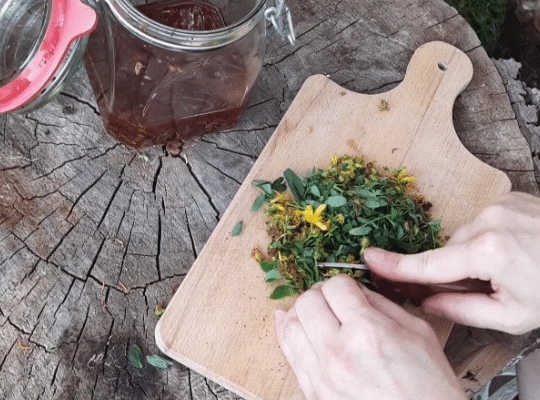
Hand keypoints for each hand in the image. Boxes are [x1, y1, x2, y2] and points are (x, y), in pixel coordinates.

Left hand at [275, 275, 466, 399]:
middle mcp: (338, 352)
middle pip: (307, 301)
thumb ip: (382, 304)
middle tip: (332, 299)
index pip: (335, 287)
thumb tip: (356, 290)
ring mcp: (322, 375)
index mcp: (368, 331)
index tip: (349, 290)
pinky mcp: (314, 391)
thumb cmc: (428, 386)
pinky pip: (288, 353)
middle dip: (320, 293)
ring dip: (302, 311)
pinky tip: (287, 321)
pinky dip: (286, 332)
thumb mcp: (418, 333)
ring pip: (291, 325)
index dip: (343, 283)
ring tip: (316, 312)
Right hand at [364, 191, 539, 334]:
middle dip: (457, 269)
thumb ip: (461, 309)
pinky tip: (514, 247)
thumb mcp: (513, 315)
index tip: (370, 259)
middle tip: (486, 285)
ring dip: (475, 252)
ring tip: (509, 265)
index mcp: (487, 253)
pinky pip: (483, 220)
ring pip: (466, 235)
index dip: (396, 266)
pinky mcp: (509, 197)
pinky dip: (489, 236)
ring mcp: (499, 205)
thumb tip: (427, 301)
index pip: (429, 264)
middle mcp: (488, 221)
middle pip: (449, 250)